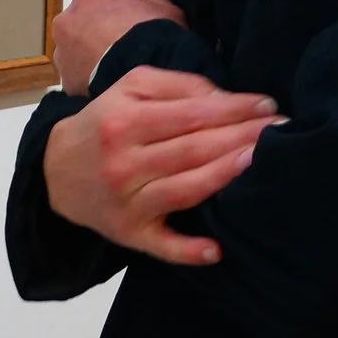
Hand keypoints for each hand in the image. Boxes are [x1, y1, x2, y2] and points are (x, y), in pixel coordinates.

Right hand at [42, 66, 279, 264]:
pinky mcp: (129, 234)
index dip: (232, 108)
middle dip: (240, 137)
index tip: (267, 104)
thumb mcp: (130, 88)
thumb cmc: (106, 122)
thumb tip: (224, 98)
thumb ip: (176, 86)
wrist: (56, 170)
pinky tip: (216, 251)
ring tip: (261, 161)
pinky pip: (161, 246)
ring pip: (185, 190)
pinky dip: (187, 251)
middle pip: (192, 149)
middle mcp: (124, 162)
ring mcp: (127, 202)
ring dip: (225, 176)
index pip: (190, 114)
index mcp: (125, 120)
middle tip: (281, 128)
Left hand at [52, 0, 184, 94]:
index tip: (130, 21)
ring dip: (90, 57)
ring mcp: (62, 50)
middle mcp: (67, 18)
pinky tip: (109, 85)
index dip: (116, 9)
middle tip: (121, 46)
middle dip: (97, 32)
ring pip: (75, 51)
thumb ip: (151, 1)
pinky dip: (89, 80)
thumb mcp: (166, 9)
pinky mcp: (64, 80)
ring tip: (117, 69)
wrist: (141, 73)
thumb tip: (147, 0)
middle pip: (82, 22)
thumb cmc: (153, 34)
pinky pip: (77, 77)